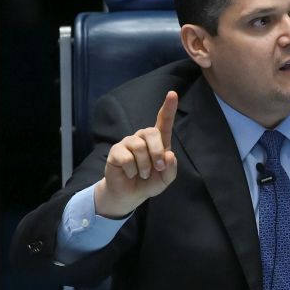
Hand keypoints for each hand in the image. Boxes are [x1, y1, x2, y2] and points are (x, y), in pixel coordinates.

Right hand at [94, 91, 178, 218]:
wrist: (129, 195)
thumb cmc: (149, 182)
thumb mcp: (165, 179)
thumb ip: (171, 168)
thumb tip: (168, 154)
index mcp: (158, 140)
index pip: (164, 120)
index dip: (169, 107)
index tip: (172, 93)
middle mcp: (143, 138)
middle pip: (152, 132)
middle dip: (157, 151)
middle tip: (157, 168)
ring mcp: (128, 143)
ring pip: (140, 147)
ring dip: (144, 166)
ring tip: (142, 174)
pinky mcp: (116, 151)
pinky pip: (127, 158)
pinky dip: (132, 171)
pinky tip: (129, 174)